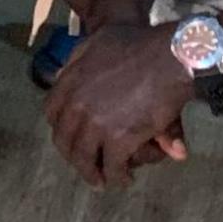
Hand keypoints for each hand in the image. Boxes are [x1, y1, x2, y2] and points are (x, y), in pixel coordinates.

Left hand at [43, 24, 194, 188]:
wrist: (170, 57)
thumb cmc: (140, 44)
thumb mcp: (99, 41)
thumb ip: (78, 59)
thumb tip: (58, 75)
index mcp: (70, 81)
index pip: (52, 113)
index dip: (61, 127)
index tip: (71, 136)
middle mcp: (77, 104)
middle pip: (64, 140)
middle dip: (73, 156)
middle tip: (85, 165)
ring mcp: (95, 123)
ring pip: (84, 158)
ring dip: (92, 173)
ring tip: (102, 180)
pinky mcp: (118, 139)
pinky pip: (112, 166)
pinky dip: (117, 177)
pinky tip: (124, 179)